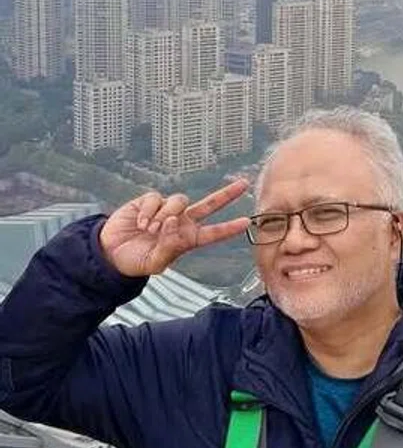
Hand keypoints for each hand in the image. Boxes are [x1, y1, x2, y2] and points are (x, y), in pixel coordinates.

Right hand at [99, 179, 250, 278]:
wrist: (111, 252)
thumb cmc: (136, 261)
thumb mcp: (154, 263)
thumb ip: (168, 246)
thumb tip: (174, 221)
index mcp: (187, 240)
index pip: (213, 233)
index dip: (229, 228)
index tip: (246, 222)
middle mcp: (181, 222)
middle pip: (209, 205)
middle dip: (226, 194)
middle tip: (243, 184)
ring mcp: (166, 210)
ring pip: (179, 201)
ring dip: (164, 215)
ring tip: (150, 230)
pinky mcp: (150, 201)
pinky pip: (156, 199)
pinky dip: (148, 211)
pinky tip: (140, 223)